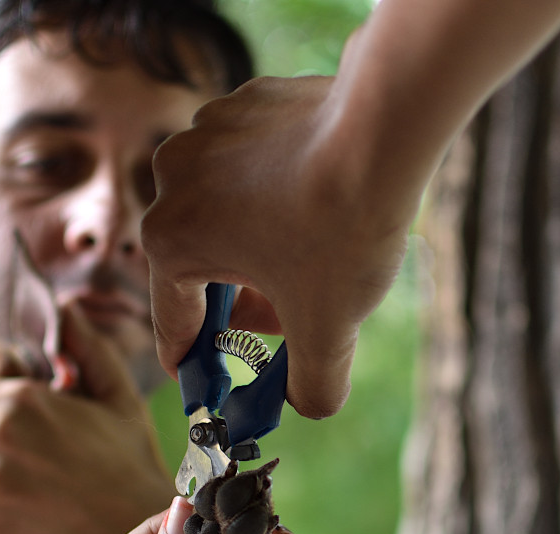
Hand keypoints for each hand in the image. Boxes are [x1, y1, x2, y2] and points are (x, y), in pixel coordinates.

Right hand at [142, 74, 407, 419]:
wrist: (388, 127)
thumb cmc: (343, 227)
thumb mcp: (328, 330)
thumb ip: (312, 387)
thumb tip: (308, 404)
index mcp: (170, 240)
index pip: (173, 320)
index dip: (191, 359)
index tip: (203, 376)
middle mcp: (171, 181)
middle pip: (198, 264)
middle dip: (237, 302)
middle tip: (276, 324)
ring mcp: (206, 134)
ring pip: (223, 211)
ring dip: (256, 245)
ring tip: (306, 262)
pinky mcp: (245, 103)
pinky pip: (250, 166)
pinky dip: (273, 193)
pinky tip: (315, 205)